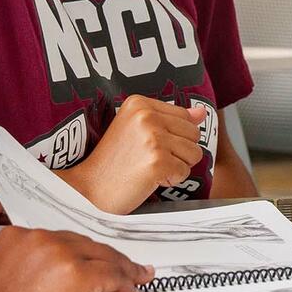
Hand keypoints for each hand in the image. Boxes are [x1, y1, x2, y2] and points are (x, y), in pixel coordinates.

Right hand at [0, 228, 153, 291]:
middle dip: (103, 258)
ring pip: (102, 256)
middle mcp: (37, 240)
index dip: (79, 252)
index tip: (89, 260)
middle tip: (121, 267)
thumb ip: (20, 266)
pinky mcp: (77, 276)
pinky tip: (129, 291)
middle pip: (83, 245)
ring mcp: (59, 255)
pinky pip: (111, 275)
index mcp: (16, 238)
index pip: (59, 241)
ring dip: (121, 269)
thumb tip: (43, 277)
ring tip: (135, 278)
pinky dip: (125, 283)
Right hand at [62, 96, 207, 212]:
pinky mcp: (157, 161)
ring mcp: (152, 138)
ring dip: (176, 166)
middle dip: (178, 152)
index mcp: (139, 103)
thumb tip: (201, 112)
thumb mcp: (137, 130)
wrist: (89, 189)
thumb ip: (171, 118)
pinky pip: (184, 172)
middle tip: (148, 159)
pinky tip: (149, 179)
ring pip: (194, 153)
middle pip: (193, 134)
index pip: (185, 117)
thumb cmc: (113, 162)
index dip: (173, 137)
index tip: (147, 145)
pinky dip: (170, 180)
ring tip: (149, 168)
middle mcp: (146, 116)